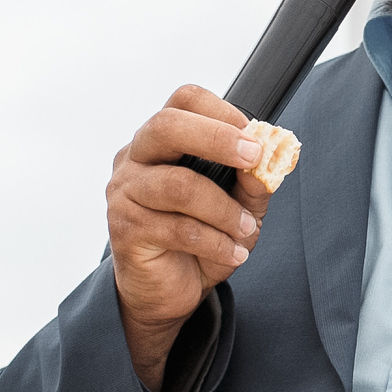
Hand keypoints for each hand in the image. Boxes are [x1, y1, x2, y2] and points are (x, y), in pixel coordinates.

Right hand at [106, 85, 273, 389]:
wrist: (169, 291)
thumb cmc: (201, 238)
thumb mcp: (239, 208)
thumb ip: (253, 182)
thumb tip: (268, 160)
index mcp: (162, 140)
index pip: (184, 100)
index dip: (222, 111)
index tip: (255, 136)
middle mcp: (135, 157)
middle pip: (166, 126)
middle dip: (218, 139)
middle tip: (255, 156)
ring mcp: (124, 192)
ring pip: (178, 185)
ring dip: (224, 209)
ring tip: (246, 229)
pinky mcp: (124, 229)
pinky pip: (177, 228)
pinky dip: (215, 242)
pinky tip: (234, 253)